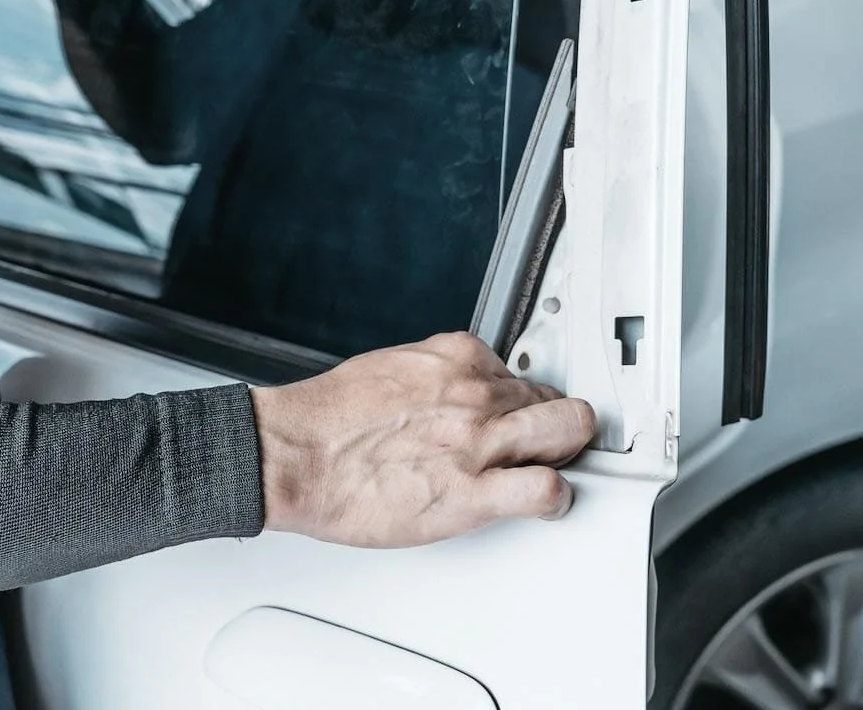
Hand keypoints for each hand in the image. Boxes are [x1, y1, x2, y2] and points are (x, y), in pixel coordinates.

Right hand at [251, 332, 596, 547]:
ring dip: (566, 451)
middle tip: (544, 442)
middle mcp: (475, 394)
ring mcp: (479, 441)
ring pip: (567, 431)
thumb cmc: (329, 419)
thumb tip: (449, 390)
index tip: (514, 413)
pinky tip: (542, 503)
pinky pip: (546, 490)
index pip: (517, 372)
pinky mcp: (472, 492)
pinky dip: (555, 499)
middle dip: (554, 421)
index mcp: (455, 359)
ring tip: (551, 467)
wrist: (296, 454)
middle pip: (553, 401)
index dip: (518, 399)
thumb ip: (433, 377)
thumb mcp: (391, 368)